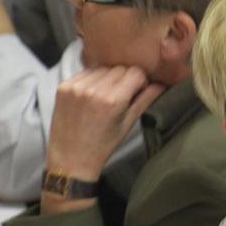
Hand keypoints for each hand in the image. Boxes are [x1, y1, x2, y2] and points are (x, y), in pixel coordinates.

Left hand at [46, 66, 165, 180]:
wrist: (71, 157)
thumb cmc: (102, 145)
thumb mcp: (128, 124)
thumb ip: (145, 100)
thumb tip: (161, 84)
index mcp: (113, 101)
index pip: (135, 72)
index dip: (140, 81)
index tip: (137, 91)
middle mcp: (94, 89)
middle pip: (119, 68)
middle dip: (124, 79)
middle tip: (122, 96)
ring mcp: (77, 86)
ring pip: (102, 68)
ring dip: (108, 78)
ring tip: (104, 96)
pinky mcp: (64, 86)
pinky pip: (85, 73)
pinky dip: (92, 80)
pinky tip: (91, 96)